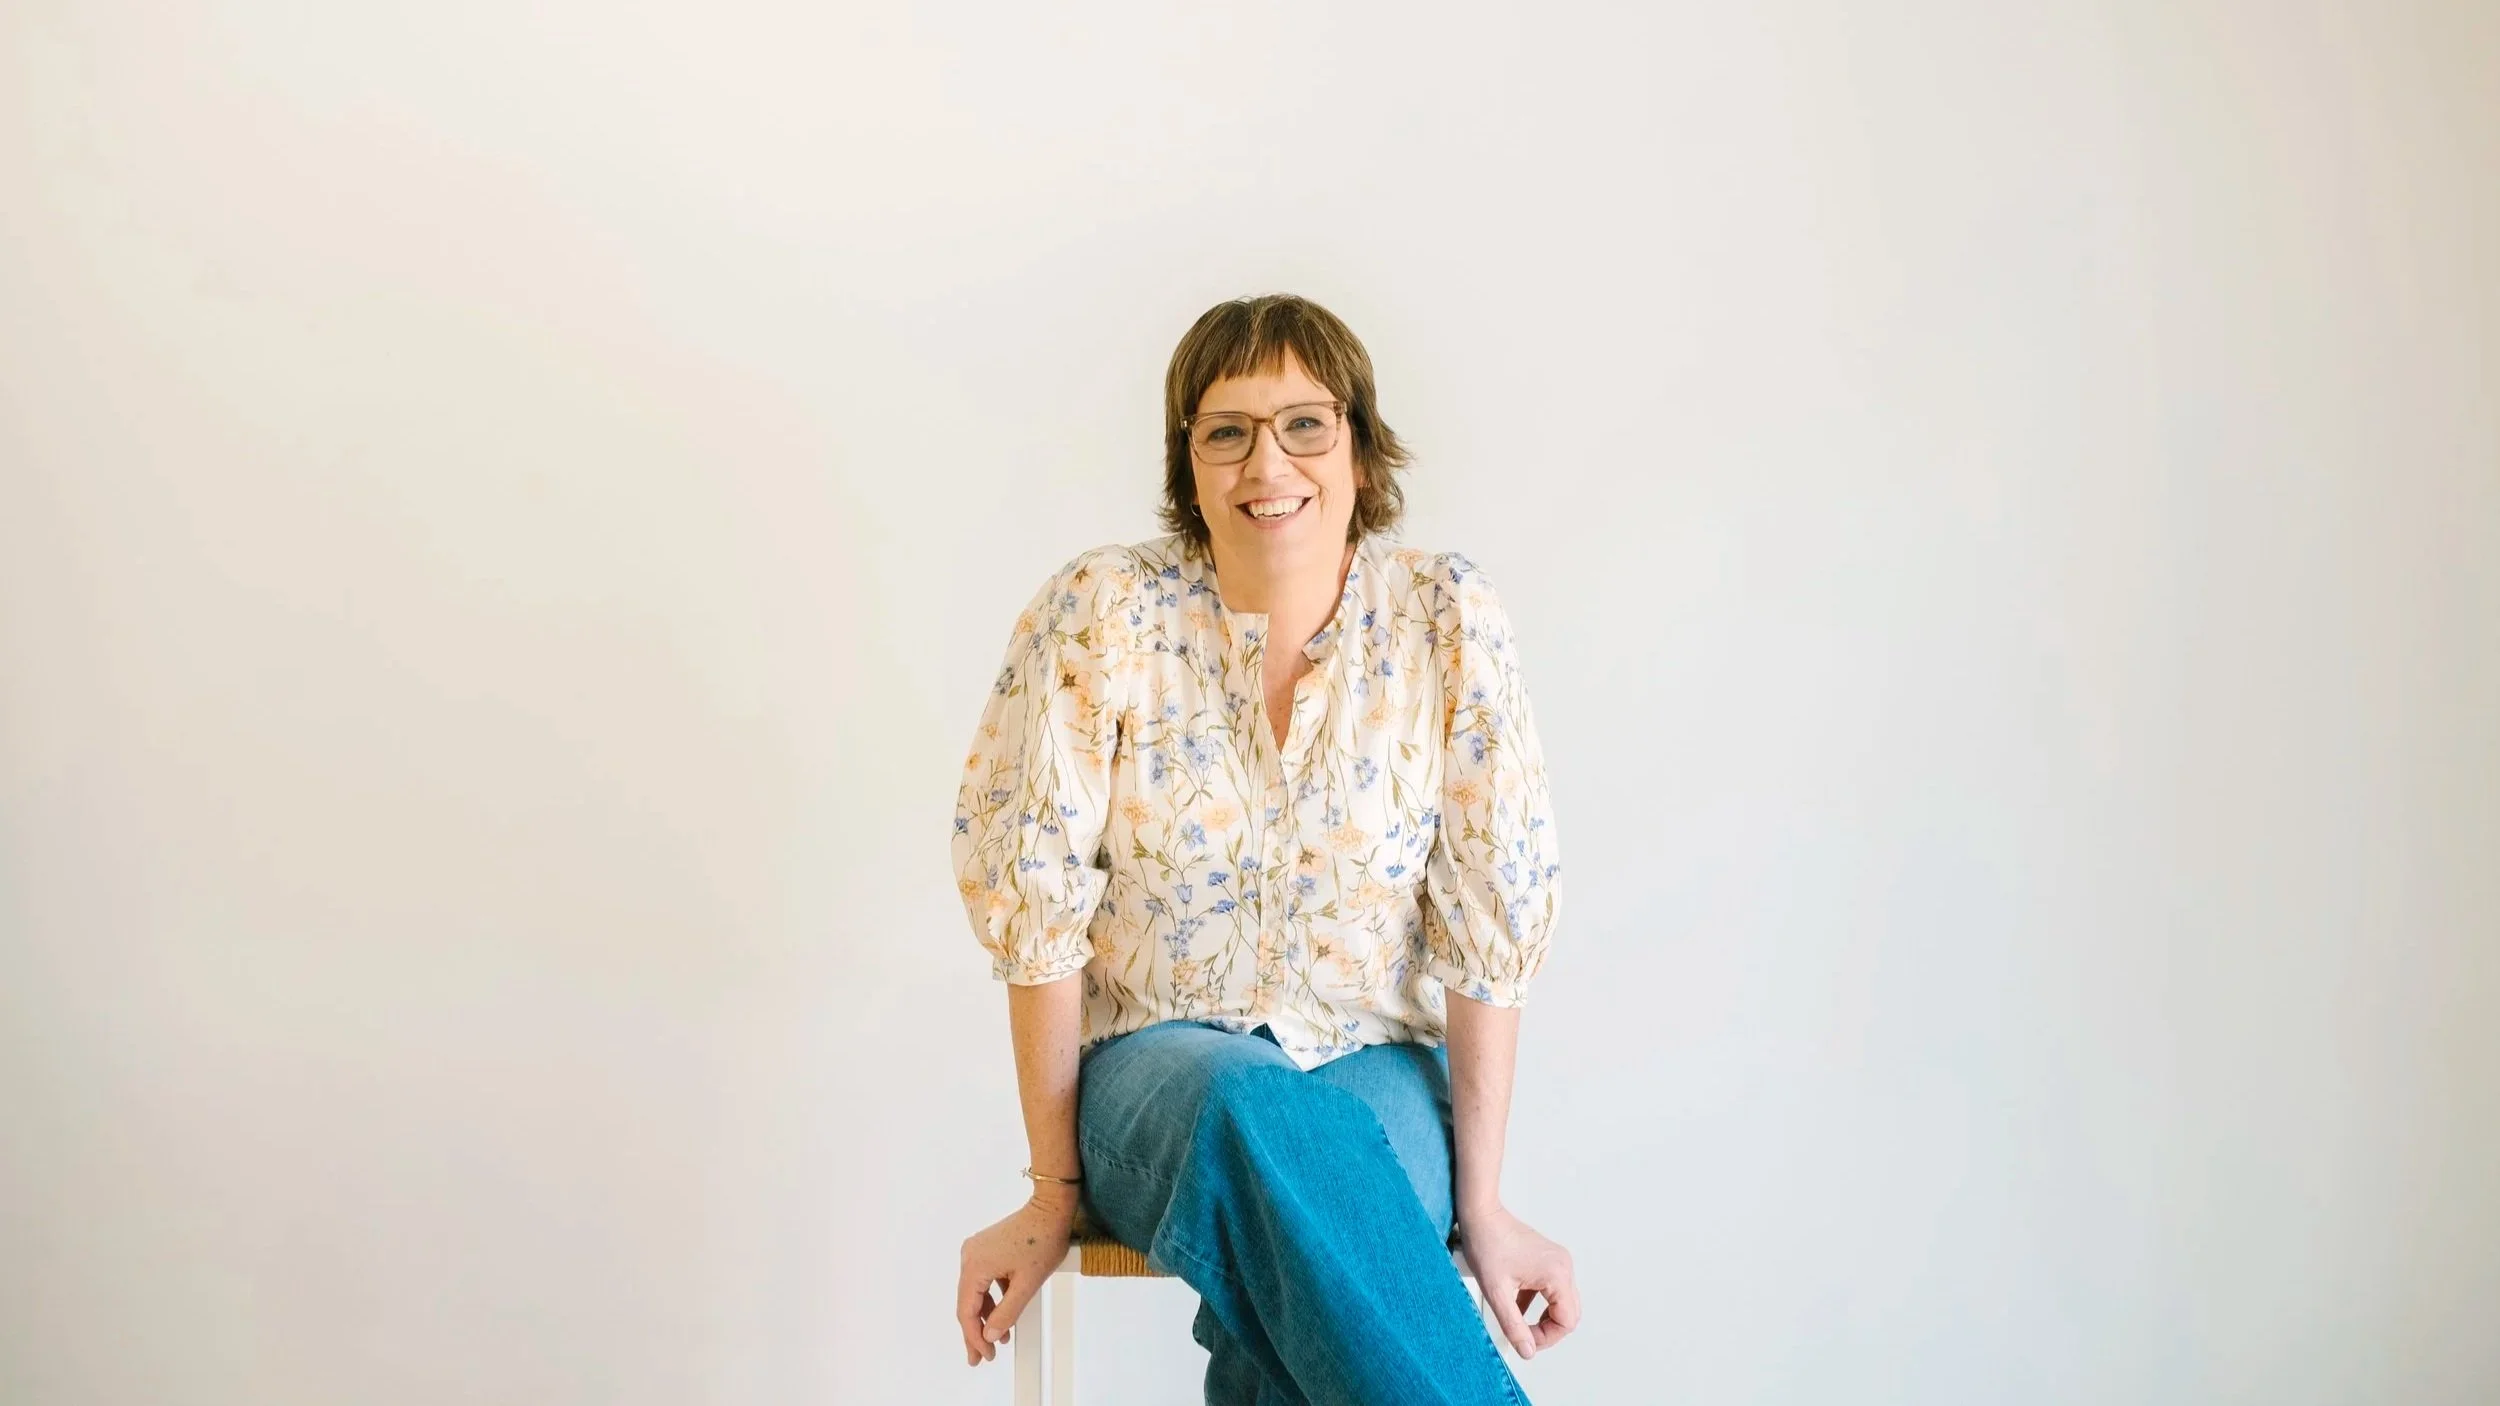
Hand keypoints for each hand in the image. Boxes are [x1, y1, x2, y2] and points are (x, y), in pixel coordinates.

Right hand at [955, 1190, 1076, 1365]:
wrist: (1051, 1208)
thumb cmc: (1042, 1240)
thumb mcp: (1027, 1284)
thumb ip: (1007, 1313)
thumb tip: (991, 1335)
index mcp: (974, 1265)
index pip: (967, 1311)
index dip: (975, 1337)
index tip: (985, 1355)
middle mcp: (969, 1256)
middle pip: (967, 1303)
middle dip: (975, 1331)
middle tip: (980, 1357)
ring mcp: (976, 1250)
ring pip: (975, 1292)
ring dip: (985, 1315)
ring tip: (996, 1339)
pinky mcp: (986, 1248)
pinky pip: (983, 1280)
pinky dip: (991, 1298)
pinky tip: (1002, 1313)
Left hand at [1458, 1204, 1579, 1359]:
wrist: (1480, 1215)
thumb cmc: (1487, 1243)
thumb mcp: (1496, 1292)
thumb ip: (1513, 1325)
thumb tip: (1527, 1350)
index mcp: (1556, 1274)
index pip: (1567, 1321)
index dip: (1547, 1337)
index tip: (1526, 1340)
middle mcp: (1563, 1266)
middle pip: (1569, 1312)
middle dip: (1548, 1330)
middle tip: (1524, 1336)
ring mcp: (1557, 1261)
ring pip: (1561, 1302)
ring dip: (1543, 1316)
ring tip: (1518, 1320)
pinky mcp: (1548, 1259)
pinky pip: (1552, 1289)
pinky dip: (1537, 1303)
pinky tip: (1516, 1304)